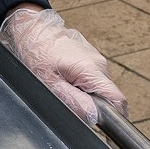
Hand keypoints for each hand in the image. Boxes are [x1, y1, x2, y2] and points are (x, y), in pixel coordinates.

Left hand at [0, 6, 127, 125]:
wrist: (31, 29)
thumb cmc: (36, 52)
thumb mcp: (50, 83)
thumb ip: (74, 102)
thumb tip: (94, 117)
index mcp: (91, 69)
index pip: (118, 100)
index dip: (112, 116)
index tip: (97, 120)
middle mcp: (99, 63)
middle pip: (107, 96)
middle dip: (91, 103)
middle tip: (67, 95)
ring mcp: (96, 58)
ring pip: (98, 87)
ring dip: (84, 92)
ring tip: (62, 83)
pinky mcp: (90, 57)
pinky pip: (91, 77)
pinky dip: (80, 82)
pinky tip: (64, 75)